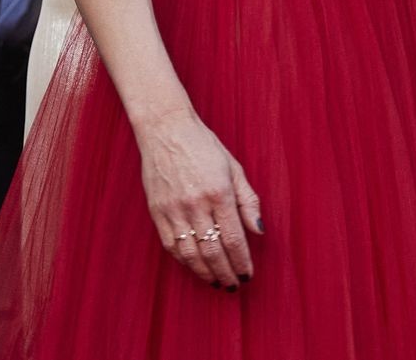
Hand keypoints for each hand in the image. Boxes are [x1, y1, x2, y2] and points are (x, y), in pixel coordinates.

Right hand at [135, 108, 260, 289]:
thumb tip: (258, 231)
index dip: (242, 262)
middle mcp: (196, 205)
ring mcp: (174, 210)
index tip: (248, 275)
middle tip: (233, 285)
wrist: (166, 131)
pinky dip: (184, 260)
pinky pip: (171, 245)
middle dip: (226, 273)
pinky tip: (194, 266)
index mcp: (219, 193)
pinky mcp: (157, 212)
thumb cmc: (204, 146)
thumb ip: (248, 201)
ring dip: (204, 273)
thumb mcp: (234, 168)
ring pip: (190, 254)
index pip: (234, 239)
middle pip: (213, 251)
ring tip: (216, 281)